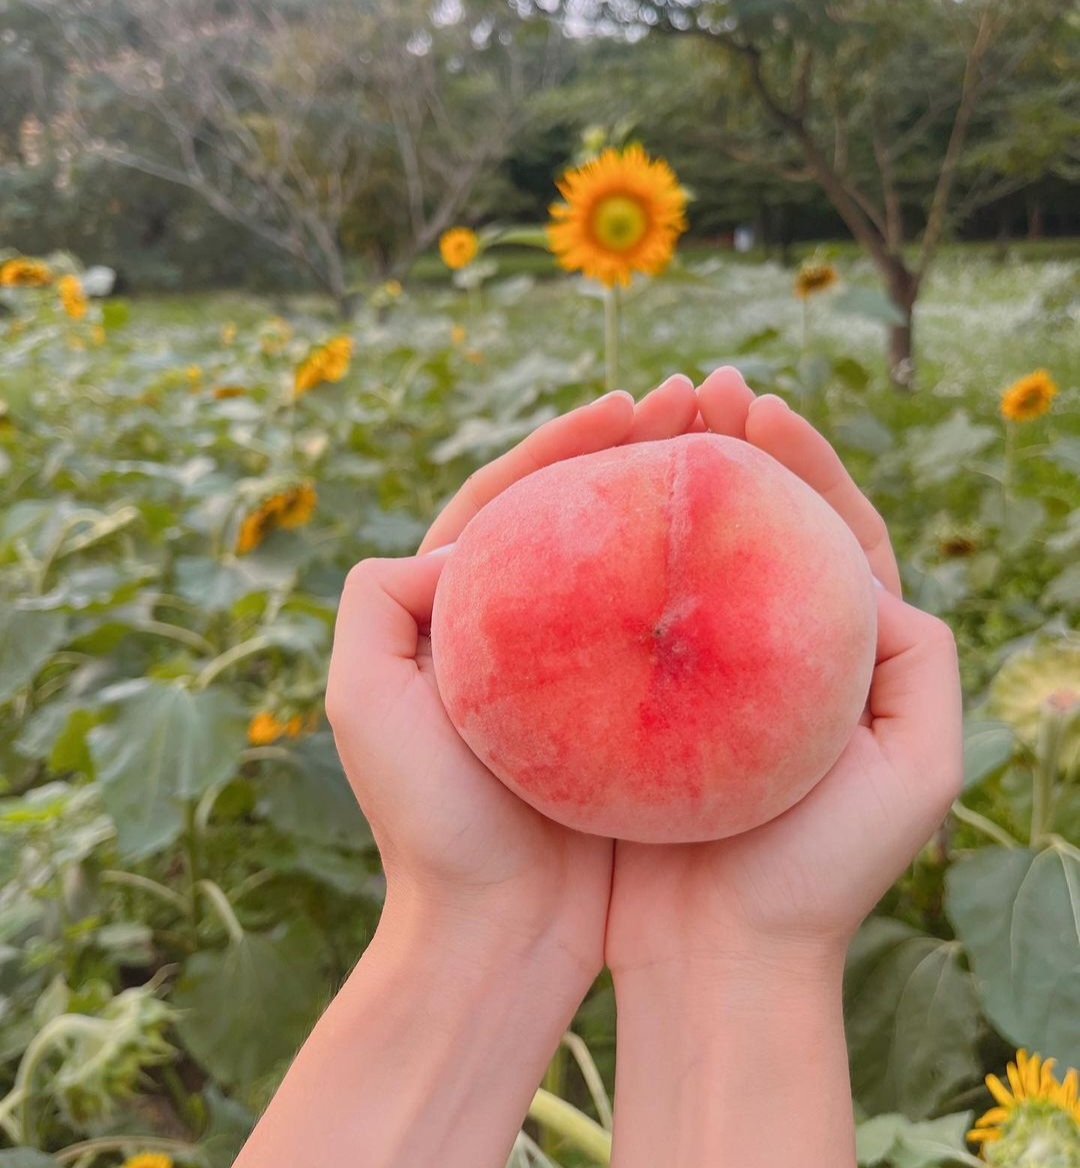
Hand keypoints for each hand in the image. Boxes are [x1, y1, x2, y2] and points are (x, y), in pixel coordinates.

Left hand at [326, 374, 702, 978]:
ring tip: (736, 447)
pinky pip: (663, 629)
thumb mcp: (362, 696)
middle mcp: (513, 630)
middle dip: (635, 450)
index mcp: (451, 611)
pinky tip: (746, 551)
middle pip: (579, 515)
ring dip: (675, 500)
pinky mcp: (621, 712)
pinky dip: (697, 582)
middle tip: (703, 403)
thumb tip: (455, 540)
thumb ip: (379, 595)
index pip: (510, 498)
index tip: (631, 405)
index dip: (566, 443)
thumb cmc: (429, 823)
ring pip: (630, 563)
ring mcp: (573, 670)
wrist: (494, 930)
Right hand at [606, 369, 963, 974]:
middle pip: (754, 532)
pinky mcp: (635, 708)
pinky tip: (581, 523)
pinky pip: (623, 618)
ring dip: (664, 493)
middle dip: (728, 452)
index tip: (755, 403)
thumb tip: (878, 576)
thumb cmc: (818, 877)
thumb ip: (922, 660)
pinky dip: (608, 565)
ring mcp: (700, 681)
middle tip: (691, 391)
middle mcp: (769, 660)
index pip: (829, 531)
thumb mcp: (918, 768)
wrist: (719, 962)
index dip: (799, 459)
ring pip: (684, 566)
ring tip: (635, 428)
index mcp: (843, 658)